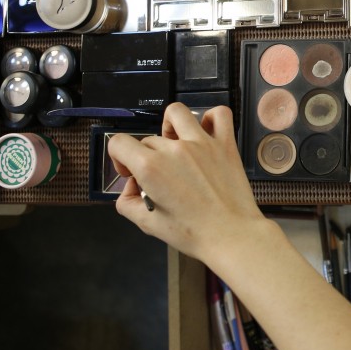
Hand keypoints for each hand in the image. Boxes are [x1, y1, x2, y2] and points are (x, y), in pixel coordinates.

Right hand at [109, 103, 264, 260]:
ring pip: (176, 113)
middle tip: (160, 179)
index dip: (119, 158)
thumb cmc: (191, 233)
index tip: (131, 175)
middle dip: (147, 157)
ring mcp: (202, 142)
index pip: (119, 143)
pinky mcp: (226, 144)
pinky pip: (219, 114)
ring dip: (169, 127)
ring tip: (175, 145)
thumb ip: (128, 202)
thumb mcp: (148, 224)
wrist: (231, 236)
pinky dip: (210, 118)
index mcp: (151, 167)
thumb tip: (131, 185)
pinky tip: (204, 134)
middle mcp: (174, 149)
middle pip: (149, 140)